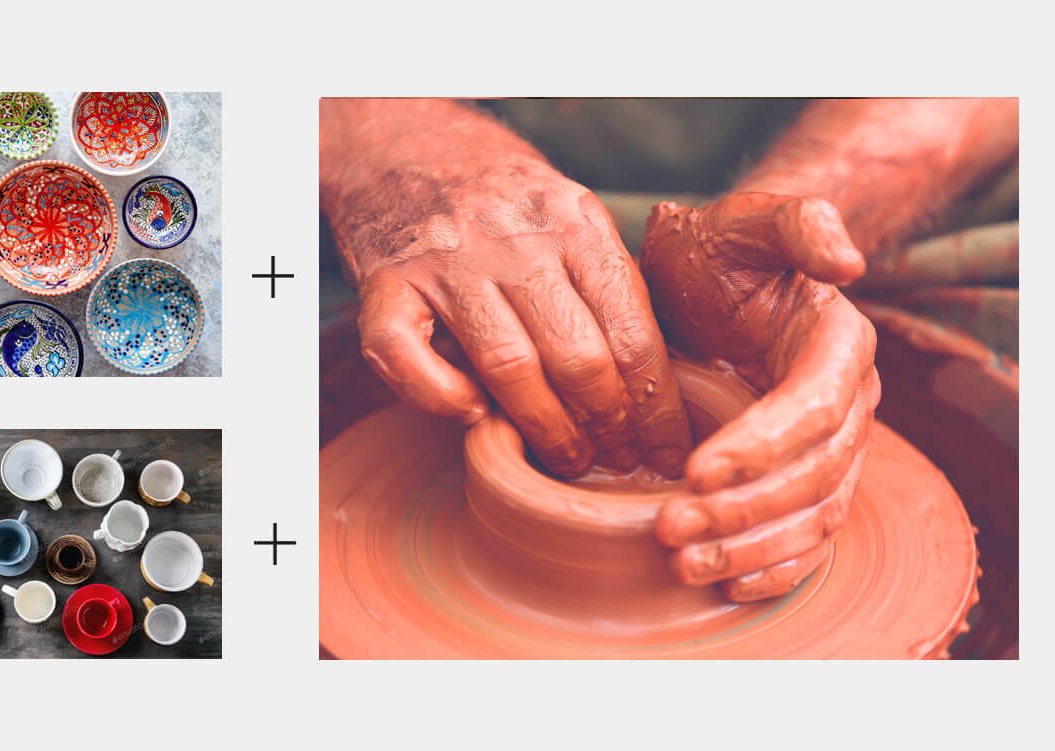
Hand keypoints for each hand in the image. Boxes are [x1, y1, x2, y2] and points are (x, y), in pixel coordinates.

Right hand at [350, 162, 691, 476]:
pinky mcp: (387, 283)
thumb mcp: (573, 216)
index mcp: (577, 225)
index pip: (632, 332)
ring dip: (543, 427)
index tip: (667, 448)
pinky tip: (470, 414)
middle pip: (578, 356)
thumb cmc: (506, 200)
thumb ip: (607, 282)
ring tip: (567, 458)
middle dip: (608, 424)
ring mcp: (448, 261)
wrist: (408, 145)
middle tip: (617, 460)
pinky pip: (409, 358)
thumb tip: (654, 382)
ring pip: (509, 365)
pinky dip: (440, 398)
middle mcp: (515, 240)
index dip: (656, 404)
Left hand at [641, 192, 879, 601]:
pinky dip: (775, 569)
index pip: (813, 409)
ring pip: (813, 515)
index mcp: (841, 345)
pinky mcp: (809, 481)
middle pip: (814, 474)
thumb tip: (847, 265)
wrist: (710, 283)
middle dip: (744, 509)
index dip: (761, 446)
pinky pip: (810, 539)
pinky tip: (726, 586)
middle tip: (669, 526)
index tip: (694, 471)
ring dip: (751, 548)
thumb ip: (797, 222)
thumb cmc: (720, 253)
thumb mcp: (744, 221)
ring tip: (684, 562)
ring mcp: (834, 448)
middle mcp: (850, 403)